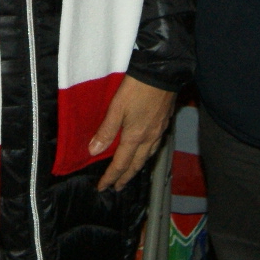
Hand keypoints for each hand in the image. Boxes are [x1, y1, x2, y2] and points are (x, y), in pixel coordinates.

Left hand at [90, 76, 175, 191]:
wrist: (161, 72)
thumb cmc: (137, 88)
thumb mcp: (116, 108)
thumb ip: (106, 131)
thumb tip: (94, 152)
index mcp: (135, 137)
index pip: (121, 164)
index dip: (111, 177)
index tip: (103, 187)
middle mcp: (149, 138)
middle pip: (137, 164)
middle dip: (126, 177)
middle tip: (117, 186)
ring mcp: (159, 130)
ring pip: (148, 156)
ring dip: (137, 167)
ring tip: (130, 172)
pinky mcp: (165, 122)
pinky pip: (155, 145)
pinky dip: (147, 154)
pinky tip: (146, 150)